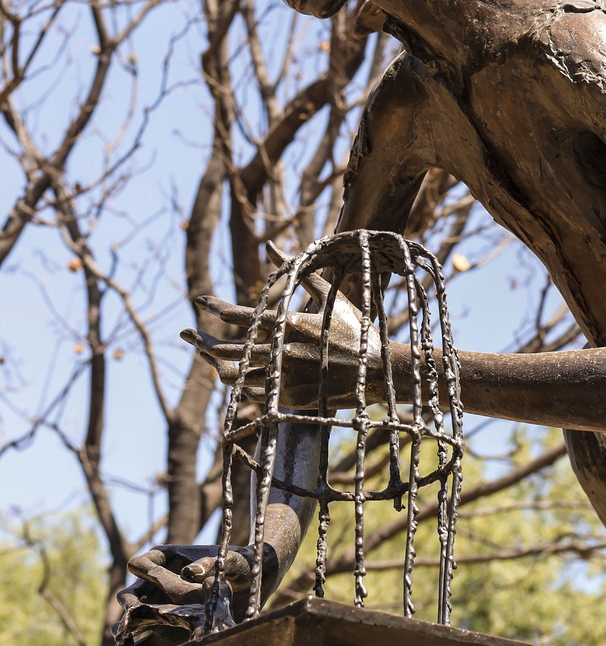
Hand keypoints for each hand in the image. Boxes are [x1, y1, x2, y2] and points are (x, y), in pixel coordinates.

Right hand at [112, 542, 277, 645]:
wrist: (252, 585)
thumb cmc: (239, 564)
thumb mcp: (228, 560)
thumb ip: (209, 564)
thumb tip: (188, 573)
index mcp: (167, 558)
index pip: (143, 563)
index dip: (140, 572)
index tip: (141, 582)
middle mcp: (158, 583)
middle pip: (132, 594)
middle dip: (128, 608)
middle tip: (128, 622)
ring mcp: (160, 608)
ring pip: (133, 620)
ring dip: (125, 632)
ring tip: (124, 645)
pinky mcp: (167, 631)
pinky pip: (145, 643)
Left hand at [181, 242, 383, 409]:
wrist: (379, 371)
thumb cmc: (355, 328)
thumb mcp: (329, 295)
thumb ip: (299, 272)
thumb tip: (274, 246)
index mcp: (291, 324)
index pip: (243, 316)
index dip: (217, 308)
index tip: (199, 300)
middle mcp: (283, 352)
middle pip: (228, 350)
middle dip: (201, 340)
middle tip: (186, 332)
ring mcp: (285, 378)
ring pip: (235, 376)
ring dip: (215, 364)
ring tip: (204, 354)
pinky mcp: (289, 399)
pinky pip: (252, 393)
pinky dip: (238, 382)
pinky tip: (230, 372)